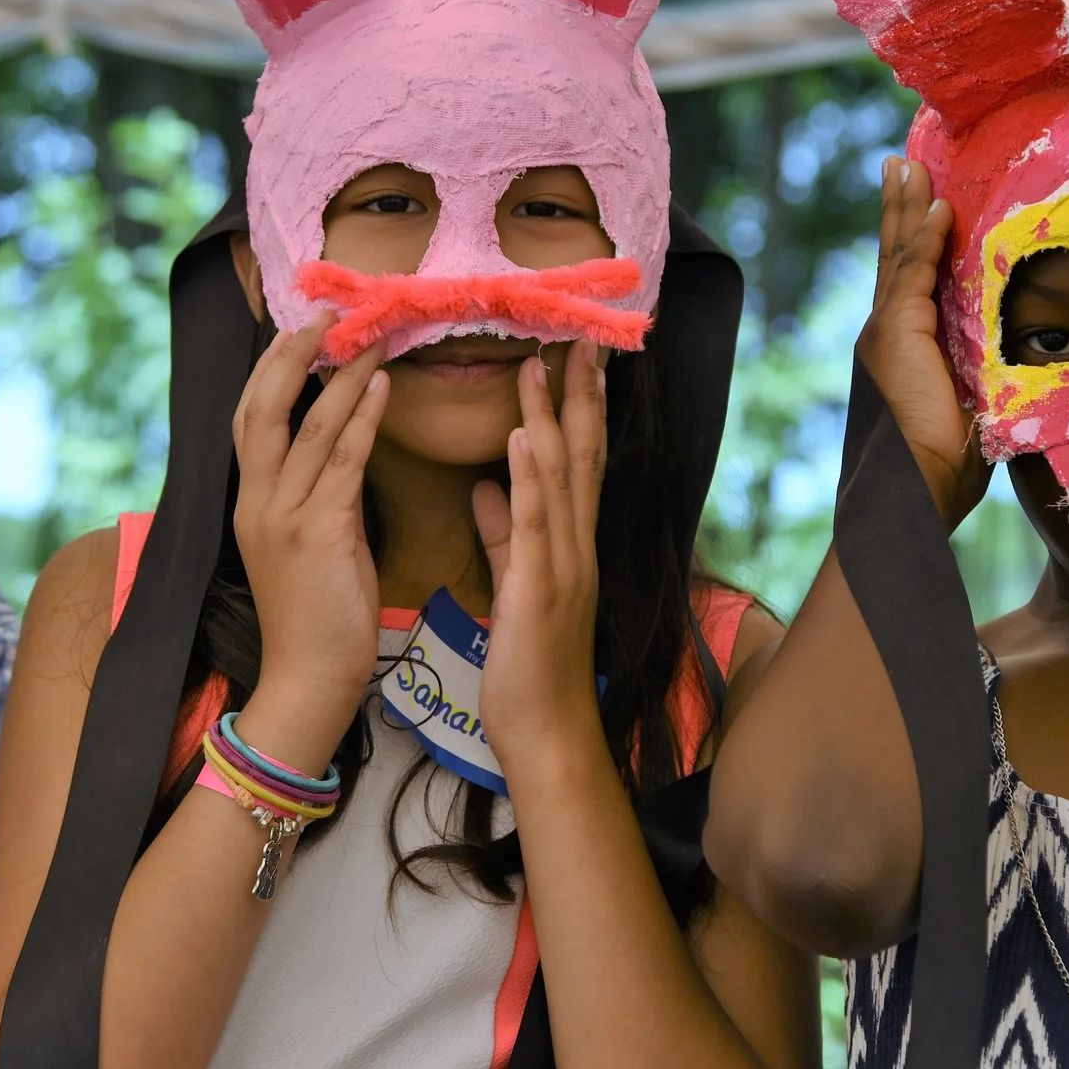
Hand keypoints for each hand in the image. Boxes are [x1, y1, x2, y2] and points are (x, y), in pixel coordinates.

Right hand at [229, 317, 391, 774]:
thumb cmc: (318, 618)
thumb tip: (342, 447)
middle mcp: (256, 501)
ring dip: (339, 376)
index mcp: (251, 503)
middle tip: (327, 316)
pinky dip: (360, 418)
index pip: (248, 418)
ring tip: (370, 338)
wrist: (310, 681)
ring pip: (304, 427)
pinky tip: (381, 387)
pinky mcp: (316, 533)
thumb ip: (315, 496)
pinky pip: (339, 461)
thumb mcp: (306, 545)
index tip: (301, 329)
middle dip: (289, 355)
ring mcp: (281, 516)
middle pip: (258, 407)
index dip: (271, 368)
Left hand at [473, 342, 607, 776]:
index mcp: (567, 543)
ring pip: (561, 478)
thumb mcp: (515, 586)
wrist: (547, 732)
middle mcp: (575, 544)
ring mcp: (564, 564)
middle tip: (579, 335)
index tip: (571, 354)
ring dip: (552, 417)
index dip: (575, 405)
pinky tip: (522, 439)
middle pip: (582, 455)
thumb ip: (505, 534)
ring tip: (541, 364)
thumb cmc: (529, 666)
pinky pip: (536, 524)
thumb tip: (486, 488)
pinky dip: (530, 478)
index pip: (576, 460)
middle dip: (580, 394)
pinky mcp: (541, 589)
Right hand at [859, 157, 986, 522]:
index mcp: (902, 345)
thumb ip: (983, 374)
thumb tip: (1025, 366)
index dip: (912, 237)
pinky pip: (914, 271)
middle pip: (894, 252)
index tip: (921, 199)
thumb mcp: (972, 403)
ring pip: (900, 251)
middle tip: (900, 163)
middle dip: (898, 206)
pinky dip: (925, 236)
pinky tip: (938, 206)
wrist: (915, 485)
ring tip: (910, 166)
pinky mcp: (898, 331)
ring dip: (908, 205)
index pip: (907, 277)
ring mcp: (887, 327)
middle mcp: (886, 329)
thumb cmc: (946, 463)